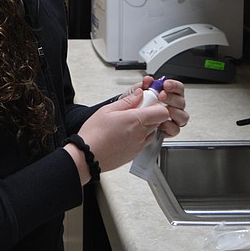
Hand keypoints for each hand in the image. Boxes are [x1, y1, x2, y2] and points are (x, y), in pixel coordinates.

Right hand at [64, 80, 188, 182]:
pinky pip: (144, 143)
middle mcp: (140, 134)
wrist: (88, 156)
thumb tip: (139, 94)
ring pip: (152, 132)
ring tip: (128, 123)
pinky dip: (139, 137)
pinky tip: (124, 134)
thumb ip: (127, 101)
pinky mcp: (134, 154)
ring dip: (146, 126)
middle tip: (135, 110)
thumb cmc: (94, 134)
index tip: (148, 101)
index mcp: (136, 120)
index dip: (157, 105)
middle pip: (157, 121)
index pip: (161, 112)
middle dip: (150, 114)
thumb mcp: (107, 110)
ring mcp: (138, 146)